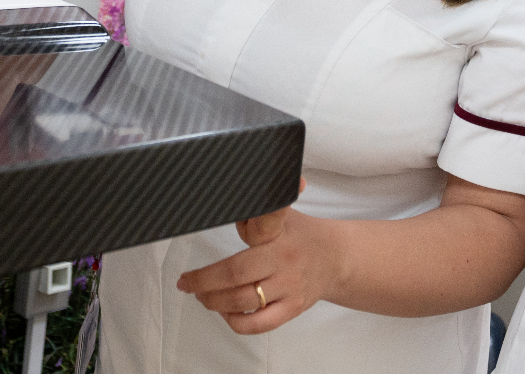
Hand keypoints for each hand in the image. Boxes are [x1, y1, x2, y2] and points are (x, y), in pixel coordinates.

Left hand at [176, 182, 337, 334]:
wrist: (337, 259)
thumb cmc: (301, 235)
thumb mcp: (282, 214)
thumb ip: (256, 211)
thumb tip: (229, 198)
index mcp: (278, 233)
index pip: (252, 231)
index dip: (228, 235)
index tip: (198, 251)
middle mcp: (284, 261)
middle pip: (235, 275)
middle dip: (204, 281)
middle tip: (187, 283)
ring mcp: (289, 288)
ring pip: (242, 302)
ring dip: (214, 301)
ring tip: (203, 296)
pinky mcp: (292, 309)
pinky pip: (258, 325)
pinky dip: (236, 322)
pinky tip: (226, 312)